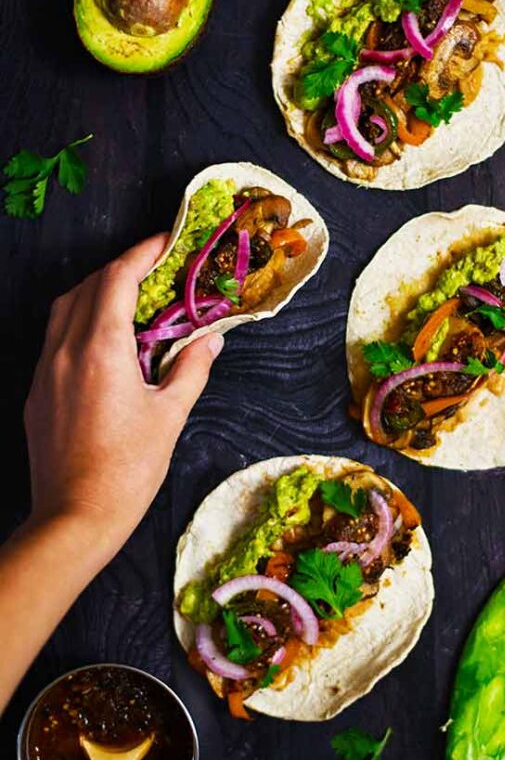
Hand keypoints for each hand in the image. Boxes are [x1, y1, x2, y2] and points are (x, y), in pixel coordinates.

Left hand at [24, 235, 223, 552]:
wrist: (75, 518)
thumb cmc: (128, 470)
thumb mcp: (171, 416)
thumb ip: (192, 368)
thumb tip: (212, 339)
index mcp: (100, 350)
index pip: (117, 278)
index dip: (142, 252)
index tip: (166, 241)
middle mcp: (65, 351)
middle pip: (89, 286)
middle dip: (122, 268)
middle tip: (157, 270)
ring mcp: (46, 371)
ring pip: (66, 308)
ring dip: (97, 292)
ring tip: (130, 299)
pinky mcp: (37, 392)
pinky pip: (55, 338)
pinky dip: (80, 322)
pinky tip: (105, 342)